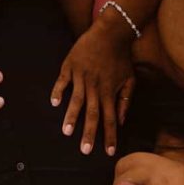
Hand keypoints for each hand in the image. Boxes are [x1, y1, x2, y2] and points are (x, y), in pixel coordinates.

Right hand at [50, 14, 135, 156]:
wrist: (110, 32)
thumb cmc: (121, 58)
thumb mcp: (130, 80)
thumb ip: (125, 101)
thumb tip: (121, 121)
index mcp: (110, 92)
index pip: (110, 119)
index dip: (109, 136)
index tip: (108, 152)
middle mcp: (95, 86)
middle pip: (92, 114)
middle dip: (88, 133)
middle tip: (84, 151)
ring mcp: (81, 76)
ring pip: (76, 100)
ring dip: (71, 117)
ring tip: (66, 132)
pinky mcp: (70, 65)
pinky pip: (62, 80)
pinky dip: (58, 91)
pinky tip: (53, 103)